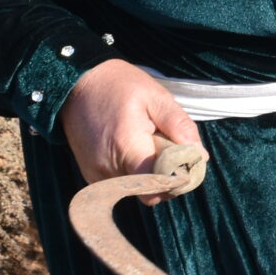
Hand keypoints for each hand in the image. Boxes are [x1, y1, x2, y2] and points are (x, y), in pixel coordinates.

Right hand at [61, 59, 202, 199]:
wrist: (75, 83)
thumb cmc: (117, 85)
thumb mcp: (155, 96)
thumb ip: (179, 125)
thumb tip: (200, 156)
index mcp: (126, 147)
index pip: (158, 185)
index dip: (177, 179)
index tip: (187, 164)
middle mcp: (107, 168)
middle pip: (149, 191)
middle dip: (166, 177)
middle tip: (170, 151)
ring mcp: (96, 174)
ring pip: (136, 190)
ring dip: (149, 175)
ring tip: (148, 146)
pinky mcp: (90, 175)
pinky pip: (121, 185)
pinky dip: (133, 174)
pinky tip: (133, 150)